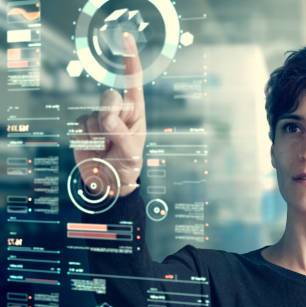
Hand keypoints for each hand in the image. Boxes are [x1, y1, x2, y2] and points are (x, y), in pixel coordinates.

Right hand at [74, 33, 145, 196]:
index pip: (133, 83)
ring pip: (93, 114)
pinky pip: (81, 123)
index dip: (129, 60)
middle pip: (109, 98)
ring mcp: (100, 116)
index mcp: (136, 112)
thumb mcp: (131, 152)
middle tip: (113, 137)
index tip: (125, 38)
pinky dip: (87, 137)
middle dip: (109, 117)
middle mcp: (119, 110)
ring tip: (107, 146)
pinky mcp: (84, 123)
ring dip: (99, 134)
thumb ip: (121, 132)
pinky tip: (95, 146)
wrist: (109, 181)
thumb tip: (107, 115)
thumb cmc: (127, 166)